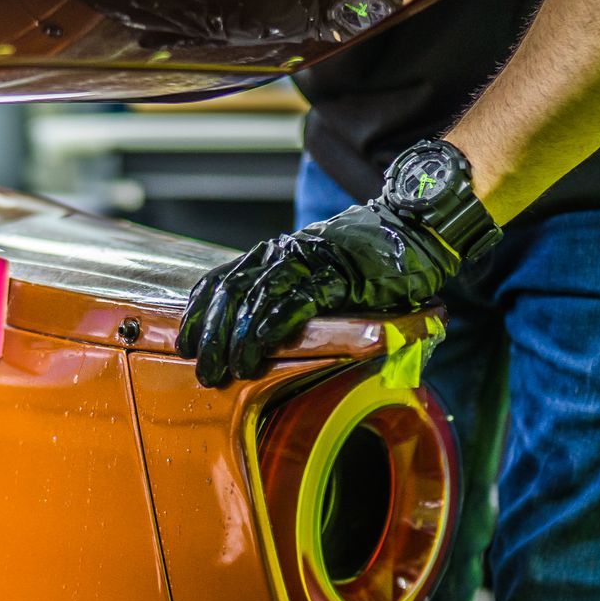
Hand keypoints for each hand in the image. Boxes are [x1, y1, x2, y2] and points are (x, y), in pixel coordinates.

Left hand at [177, 202, 459, 387]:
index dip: (198, 315)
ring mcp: (308, 262)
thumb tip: (261, 344)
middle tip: (205, 373)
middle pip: (230, 294)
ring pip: (256, 298)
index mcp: (271, 255)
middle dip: (212, 337)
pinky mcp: (337, 275)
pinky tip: (261, 344)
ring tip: (229, 369)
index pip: (219, 281)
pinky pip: (298, 299)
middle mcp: (281, 254)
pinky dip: (276, 322)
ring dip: (238, 338)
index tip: (184, 345)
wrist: (414, 228)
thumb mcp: (316, 280)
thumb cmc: (366, 263)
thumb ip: (289, 303)